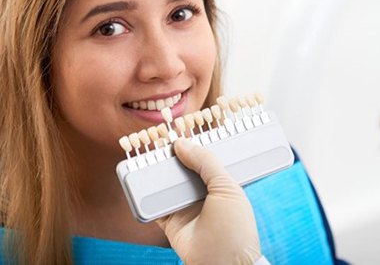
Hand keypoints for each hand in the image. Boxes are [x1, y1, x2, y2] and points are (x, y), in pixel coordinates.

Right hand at [155, 138, 261, 264]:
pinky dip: (146, 194)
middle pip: (184, 169)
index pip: (205, 159)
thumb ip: (206, 162)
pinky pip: (155, 205)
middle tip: (160, 139)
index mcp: (221, 183)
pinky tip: (141, 177)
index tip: (180, 130)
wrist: (224, 264)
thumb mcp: (226, 187)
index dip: (193, 145)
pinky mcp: (171, 221)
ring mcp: (186, 207)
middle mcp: (202, 193)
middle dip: (172, 155)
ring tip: (147, 152)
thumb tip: (182, 144)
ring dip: (158, 170)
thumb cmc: (234, 227)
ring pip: (168, 183)